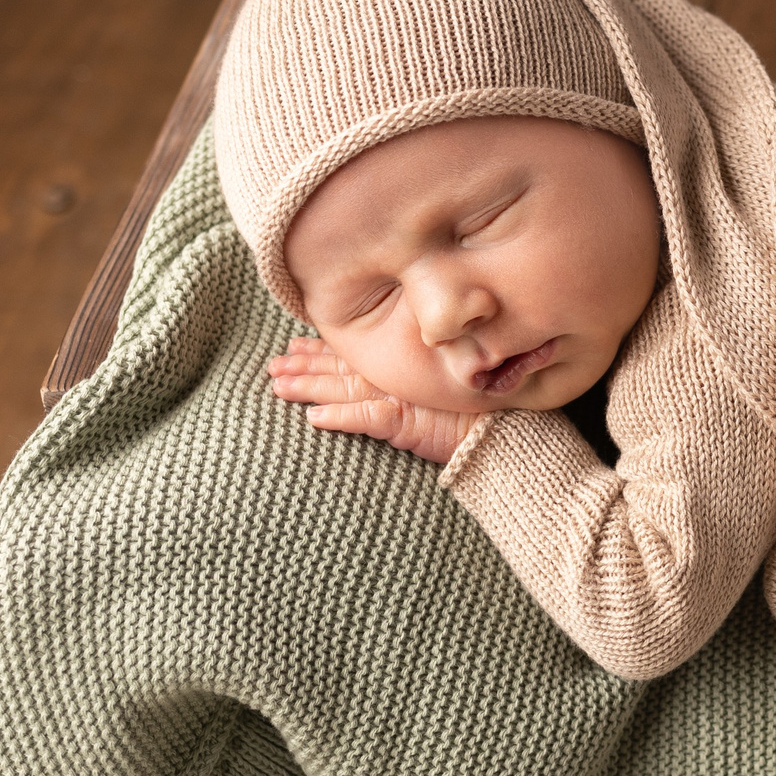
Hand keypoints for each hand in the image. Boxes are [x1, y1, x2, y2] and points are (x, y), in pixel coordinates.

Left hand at [267, 335, 478, 463]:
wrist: (502, 431)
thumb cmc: (475, 405)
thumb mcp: (438, 383)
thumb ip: (410, 373)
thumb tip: (378, 368)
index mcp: (401, 365)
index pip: (354, 352)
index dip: (321, 348)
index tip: (294, 343)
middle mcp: (396, 376)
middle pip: (342, 367)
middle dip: (304, 365)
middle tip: (273, 365)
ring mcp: (400, 397)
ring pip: (344, 388)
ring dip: (309, 388)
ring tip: (279, 388)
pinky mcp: (406, 422)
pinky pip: (365, 418)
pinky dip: (339, 417)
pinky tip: (314, 419)